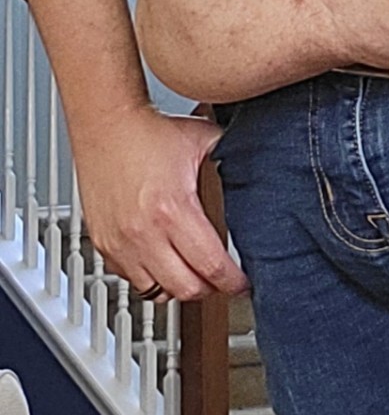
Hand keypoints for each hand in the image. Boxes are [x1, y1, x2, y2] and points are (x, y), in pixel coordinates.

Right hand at [74, 105, 249, 300]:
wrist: (105, 122)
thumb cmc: (148, 130)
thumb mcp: (202, 139)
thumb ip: (231, 153)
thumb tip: (259, 159)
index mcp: (173, 209)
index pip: (210, 265)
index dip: (232, 281)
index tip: (242, 283)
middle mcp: (144, 232)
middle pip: (186, 289)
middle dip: (209, 289)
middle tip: (221, 281)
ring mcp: (121, 242)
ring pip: (156, 292)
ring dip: (178, 288)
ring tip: (192, 275)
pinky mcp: (104, 243)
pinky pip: (130, 280)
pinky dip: (149, 278)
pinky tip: (162, 263)